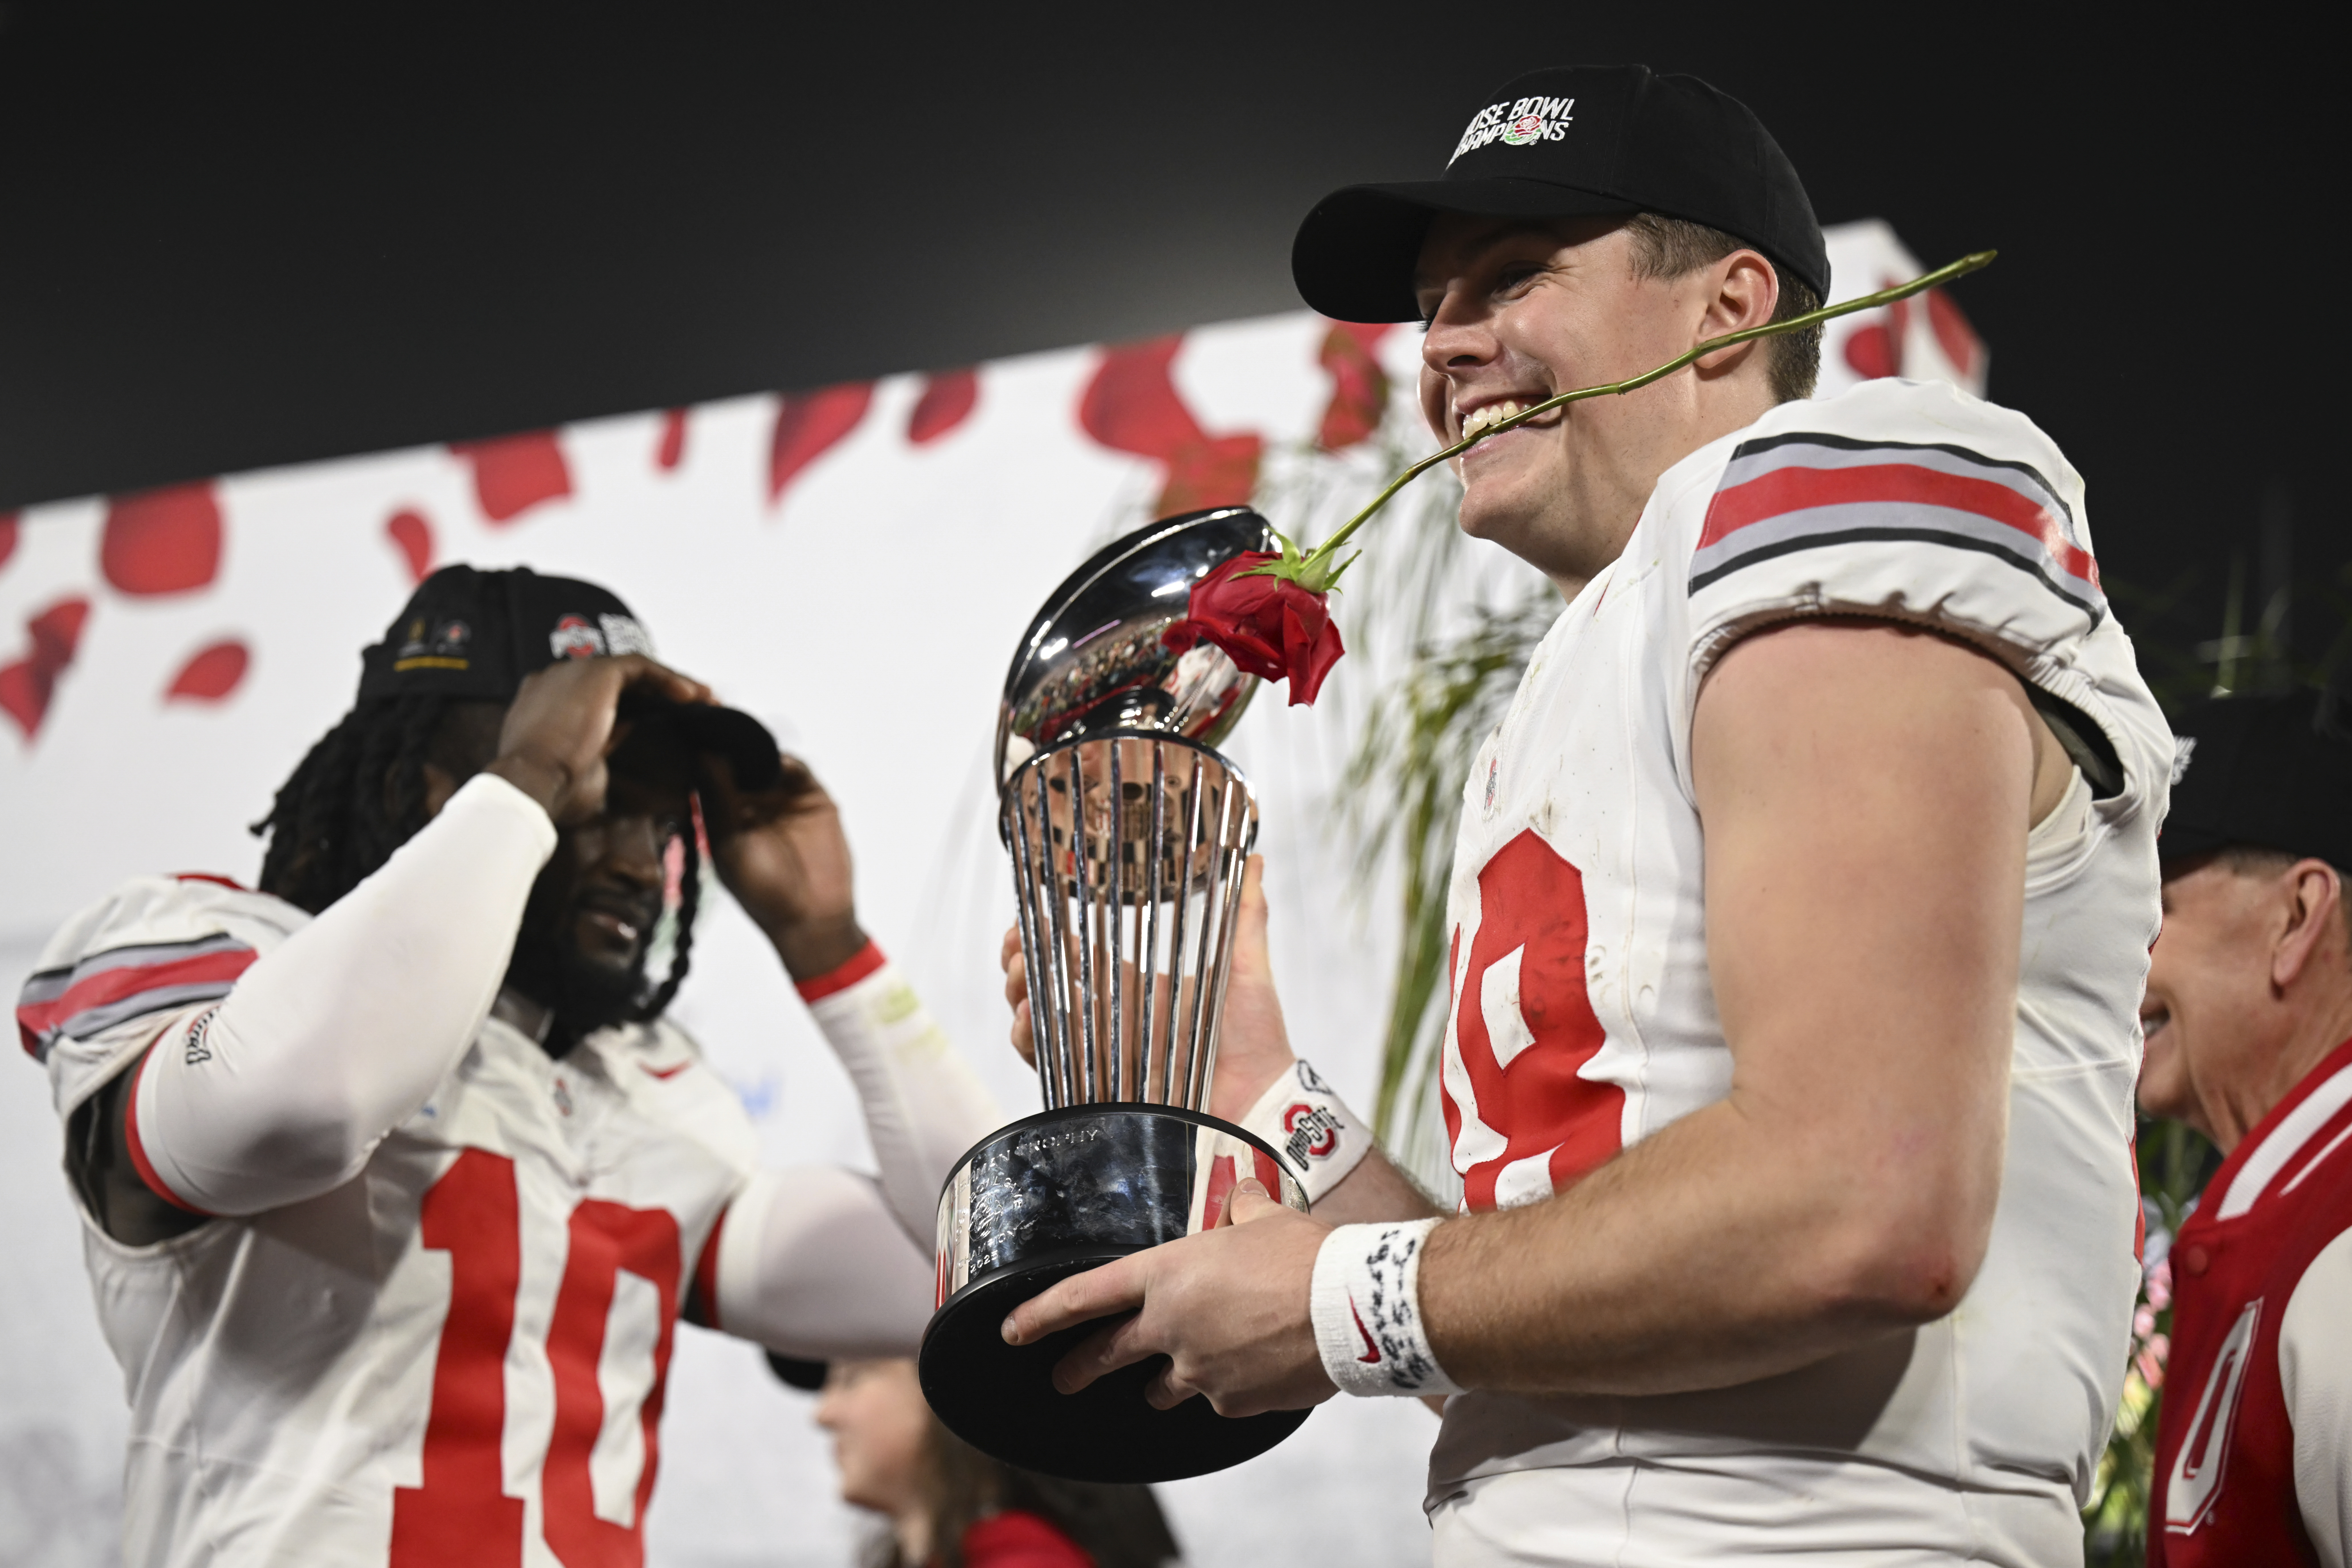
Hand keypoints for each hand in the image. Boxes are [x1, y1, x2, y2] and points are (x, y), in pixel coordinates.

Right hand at [489, 655, 710, 825]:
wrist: (530, 785)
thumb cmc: (549, 791)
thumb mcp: (579, 770)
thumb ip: (595, 753)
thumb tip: (610, 753)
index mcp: (546, 704)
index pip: (597, 697)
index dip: (634, 706)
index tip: (662, 721)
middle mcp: (556, 681)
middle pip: (617, 680)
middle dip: (659, 692)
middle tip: (694, 708)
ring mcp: (573, 672)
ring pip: (632, 669)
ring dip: (671, 683)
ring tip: (704, 700)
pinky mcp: (595, 672)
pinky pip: (640, 667)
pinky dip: (667, 679)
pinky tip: (692, 697)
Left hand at [699, 752, 865, 979]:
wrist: (811, 918)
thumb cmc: (762, 891)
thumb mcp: (729, 844)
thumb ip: (719, 800)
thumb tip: (703, 755)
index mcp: (723, 816)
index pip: (709, 775)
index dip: (702, 755)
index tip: (692, 733)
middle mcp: (752, 803)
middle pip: (738, 761)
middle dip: (730, 744)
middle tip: (719, 722)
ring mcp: (783, 799)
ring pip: (768, 761)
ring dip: (758, 749)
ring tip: (746, 736)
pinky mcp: (813, 799)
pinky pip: (799, 770)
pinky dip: (787, 761)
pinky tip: (777, 760)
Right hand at [999, 855, 1297, 1118]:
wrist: (1261, 1100)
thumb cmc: (1258, 1038)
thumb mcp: (1248, 969)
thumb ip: (1246, 916)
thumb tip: (1256, 857)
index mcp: (1140, 990)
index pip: (1080, 958)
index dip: (1049, 937)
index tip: (1029, 916)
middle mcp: (1115, 1021)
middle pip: (1048, 988)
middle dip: (1020, 963)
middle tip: (1014, 945)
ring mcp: (1105, 1055)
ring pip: (1041, 1024)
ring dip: (1019, 996)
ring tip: (1018, 978)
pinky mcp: (1101, 1089)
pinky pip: (1051, 1066)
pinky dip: (1031, 1041)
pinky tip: (1030, 1019)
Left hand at [1001, 1178, 1335, 1417]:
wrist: (1350, 1309)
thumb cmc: (1305, 1255)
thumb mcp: (1264, 1217)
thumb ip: (1241, 1207)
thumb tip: (1243, 1193)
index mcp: (1167, 1274)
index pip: (1084, 1296)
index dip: (1041, 1314)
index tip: (1012, 1329)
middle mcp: (1171, 1327)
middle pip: (1107, 1354)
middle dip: (1078, 1368)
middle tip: (1062, 1377)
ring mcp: (1199, 1372)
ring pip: (1165, 1386)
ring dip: (1163, 1383)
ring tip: (1168, 1383)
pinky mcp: (1232, 1403)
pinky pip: (1218, 1399)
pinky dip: (1226, 1388)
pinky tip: (1251, 1373)